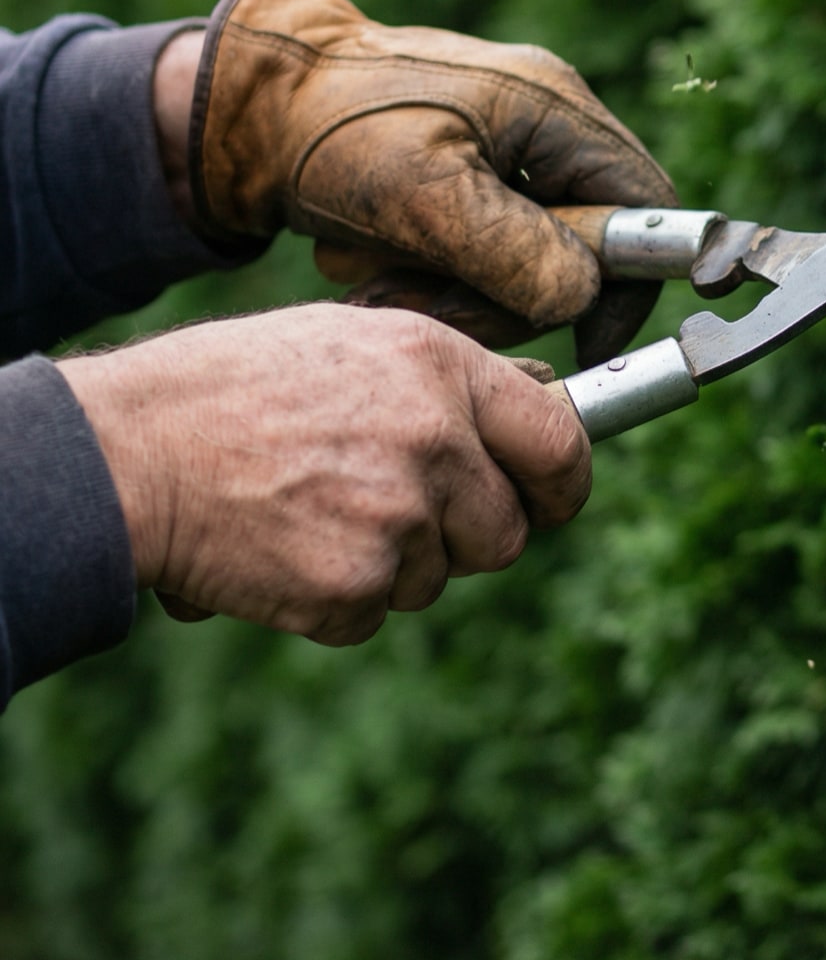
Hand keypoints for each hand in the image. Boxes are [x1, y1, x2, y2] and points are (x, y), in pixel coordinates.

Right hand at [56, 304, 590, 645]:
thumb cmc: (233, 388)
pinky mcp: (352, 587)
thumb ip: (442, 388)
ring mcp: (398, 519)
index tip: (553, 504)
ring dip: (389, 565)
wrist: (128, 451)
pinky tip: (284, 549)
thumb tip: (512, 436)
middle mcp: (435, 441)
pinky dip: (334, 600)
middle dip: (464, 538)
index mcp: (441, 368)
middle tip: (397, 516)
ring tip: (313, 511)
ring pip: (435, 578)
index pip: (560, 443)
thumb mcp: (353, 345)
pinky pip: (373, 615)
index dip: (564, 487)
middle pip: (504, 533)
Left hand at [186, 0, 674, 365]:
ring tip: (375, 275)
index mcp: (555, 110)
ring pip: (522, 262)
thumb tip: (582, 299)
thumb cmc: (328, 129)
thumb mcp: (423, 196)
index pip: (649, 207)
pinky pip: (476, 253)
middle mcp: (542, 125)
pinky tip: (368, 256)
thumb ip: (515, 252)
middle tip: (432, 305)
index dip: (631, 282)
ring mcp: (503, 150)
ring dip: (453, 289)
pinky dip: (424, 271)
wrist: (238, 107)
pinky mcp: (463, 177)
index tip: (585, 339)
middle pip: (581, 249)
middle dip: (507, 294)